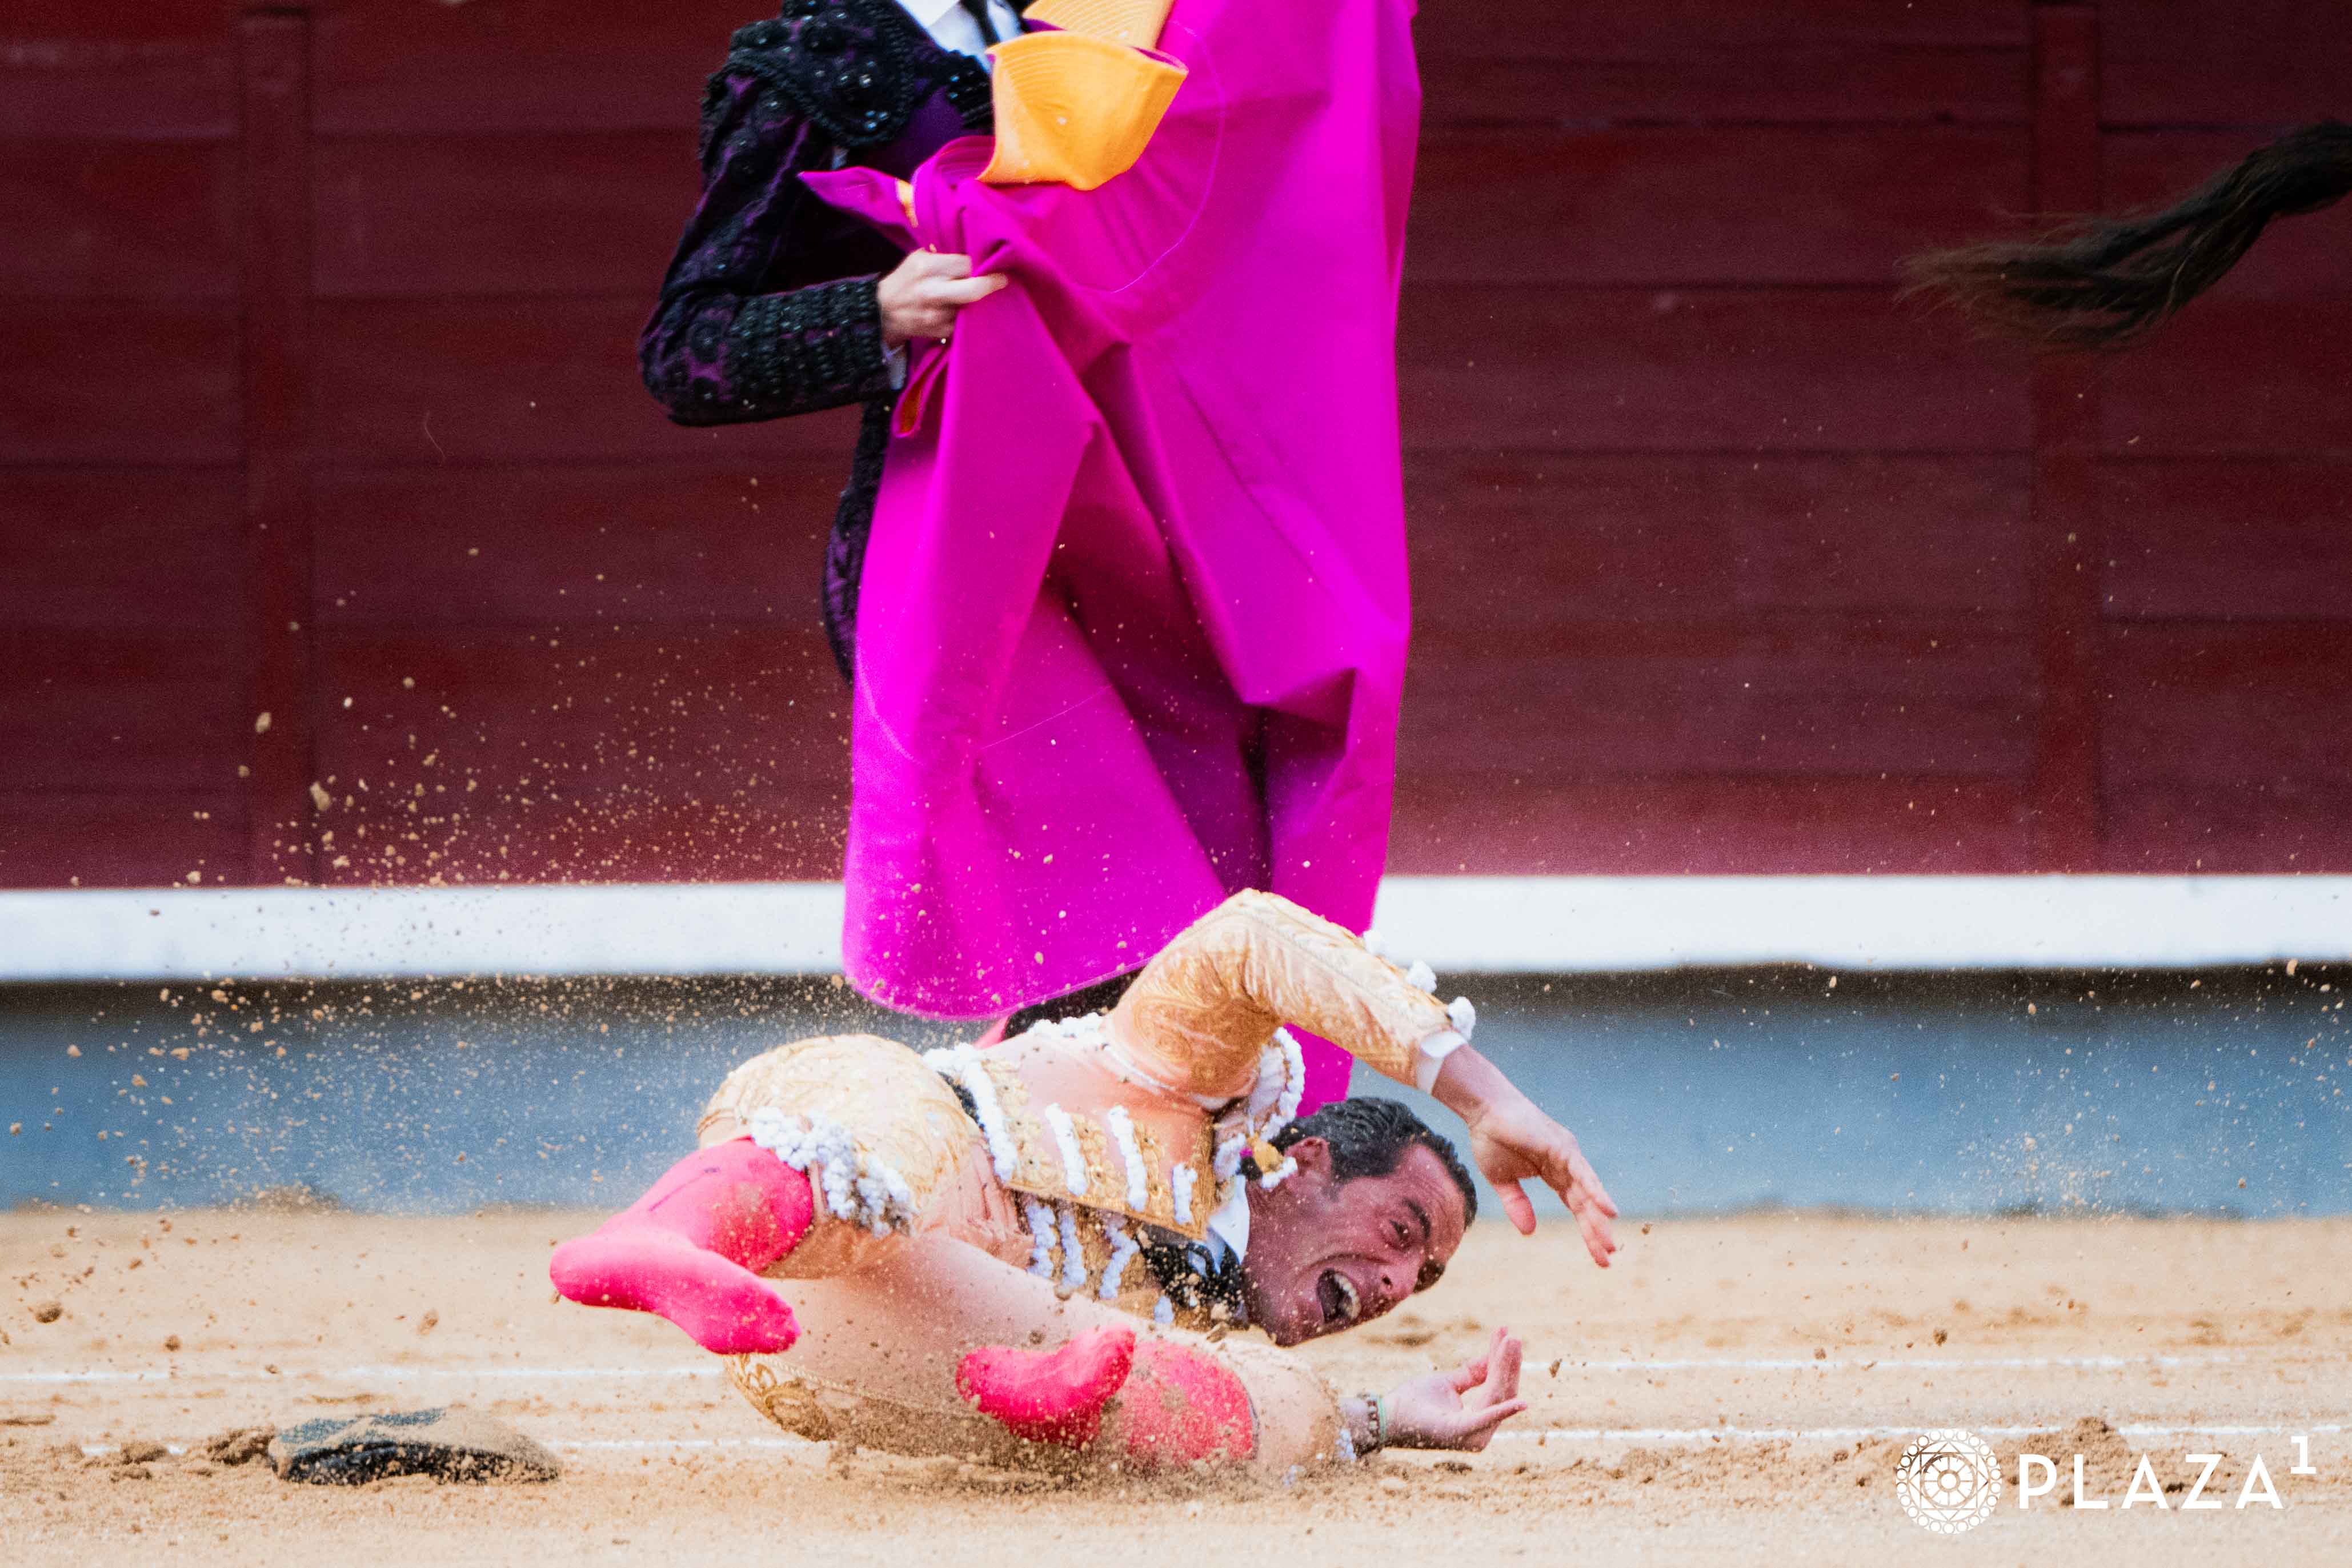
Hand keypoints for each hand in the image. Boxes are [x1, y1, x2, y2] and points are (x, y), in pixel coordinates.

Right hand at [877, 250, 1006, 346]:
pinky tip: (976, 309)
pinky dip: (974, 316)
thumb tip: (974, 252)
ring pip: (974, 308)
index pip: (965, 263)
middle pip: (974, 289)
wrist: (883, 312)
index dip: (982, 263)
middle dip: (992, 283)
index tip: (993, 262)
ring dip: (984, 301)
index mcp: (927, 268)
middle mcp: (933, 292)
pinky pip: (966, 323)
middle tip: (1003, 280)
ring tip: (990, 293)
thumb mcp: (918, 258)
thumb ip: (944, 256)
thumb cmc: (905, 280)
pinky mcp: (941, 332)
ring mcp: (938, 315)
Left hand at [1386, 1327, 1526, 1450]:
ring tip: (1511, 1342)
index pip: (1497, 1386)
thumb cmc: (1414, 1401)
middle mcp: (1480, 1430)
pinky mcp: (1460, 1433)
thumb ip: (1473, 1374)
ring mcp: (1471, 1433)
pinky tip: (1521, 1403)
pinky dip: (1504, 1411)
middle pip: (1501, 1390)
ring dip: (1505, 1368)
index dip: (1503, 1361)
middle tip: (1513, 1336)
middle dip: (1508, 1362)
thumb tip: (1492, 1357)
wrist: (1387, 1416)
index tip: (1506, 1333)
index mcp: (1477, 1420)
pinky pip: (1486, 1419)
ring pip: (1496, 1395)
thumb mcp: (1449, 1382)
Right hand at [1433, 1048, 1619, 1265]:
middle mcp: (1567, 1165)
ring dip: (1598, 1219)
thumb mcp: (1502, 1181)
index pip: (1576, 1207)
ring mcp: (1567, 1156)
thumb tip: (1529, 1232)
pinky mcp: (1561, 1148)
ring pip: (1587, 1193)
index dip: (1588, 1231)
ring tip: (1609, 1245)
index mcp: (1555, 1173)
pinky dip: (1596, 1192)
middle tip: (1608, 1259)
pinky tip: (1609, 1211)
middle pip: (1586, 1204)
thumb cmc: (1491, 1137)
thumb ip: (1517, 1204)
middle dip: (1596, 1232)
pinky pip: (1582, 1174)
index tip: (1599, 1257)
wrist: (1483, 1110)